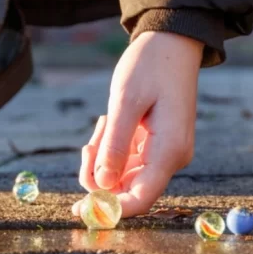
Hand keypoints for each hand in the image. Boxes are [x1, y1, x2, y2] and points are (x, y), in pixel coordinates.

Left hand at [72, 31, 202, 216]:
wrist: (172, 43)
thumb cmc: (151, 66)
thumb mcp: (125, 102)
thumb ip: (114, 146)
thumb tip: (102, 185)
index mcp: (169, 151)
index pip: (141, 199)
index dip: (110, 210)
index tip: (79, 209)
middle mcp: (171, 159)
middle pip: (128, 190)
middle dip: (99, 176)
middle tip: (88, 145)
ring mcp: (165, 154)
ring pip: (124, 176)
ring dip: (103, 159)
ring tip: (102, 124)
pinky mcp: (157, 147)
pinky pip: (128, 162)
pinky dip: (110, 149)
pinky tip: (109, 123)